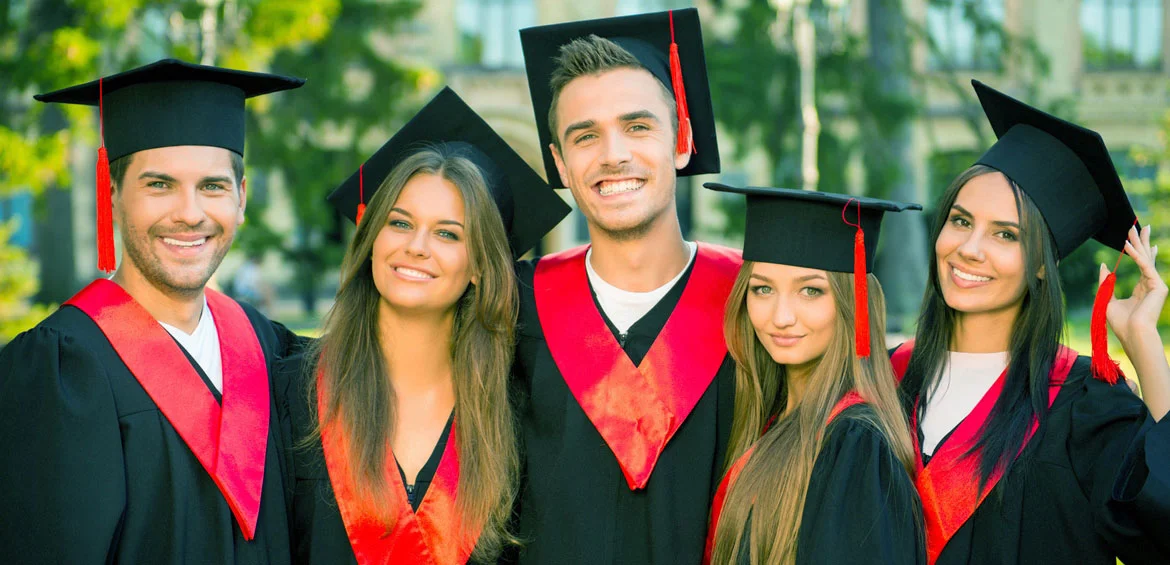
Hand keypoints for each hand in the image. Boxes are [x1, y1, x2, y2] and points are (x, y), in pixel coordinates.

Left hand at [1099, 224, 1167, 345]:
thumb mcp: (1107, 298)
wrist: (1132, 334)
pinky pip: (1143, 266)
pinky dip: (1134, 255)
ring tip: (1133, 227)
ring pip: (1146, 258)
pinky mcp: (1158, 286)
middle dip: (1142, 240)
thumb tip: (1104, 265)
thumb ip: (1106, 281)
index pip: (1143, 265)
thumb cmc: (1121, 323)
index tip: (1140, 240)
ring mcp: (1157, 284)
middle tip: (1139, 224)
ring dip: (1138, 242)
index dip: (1141, 251)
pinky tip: (1126, 245)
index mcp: (1142, 289)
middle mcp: (1151, 284)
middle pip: (1146, 257)